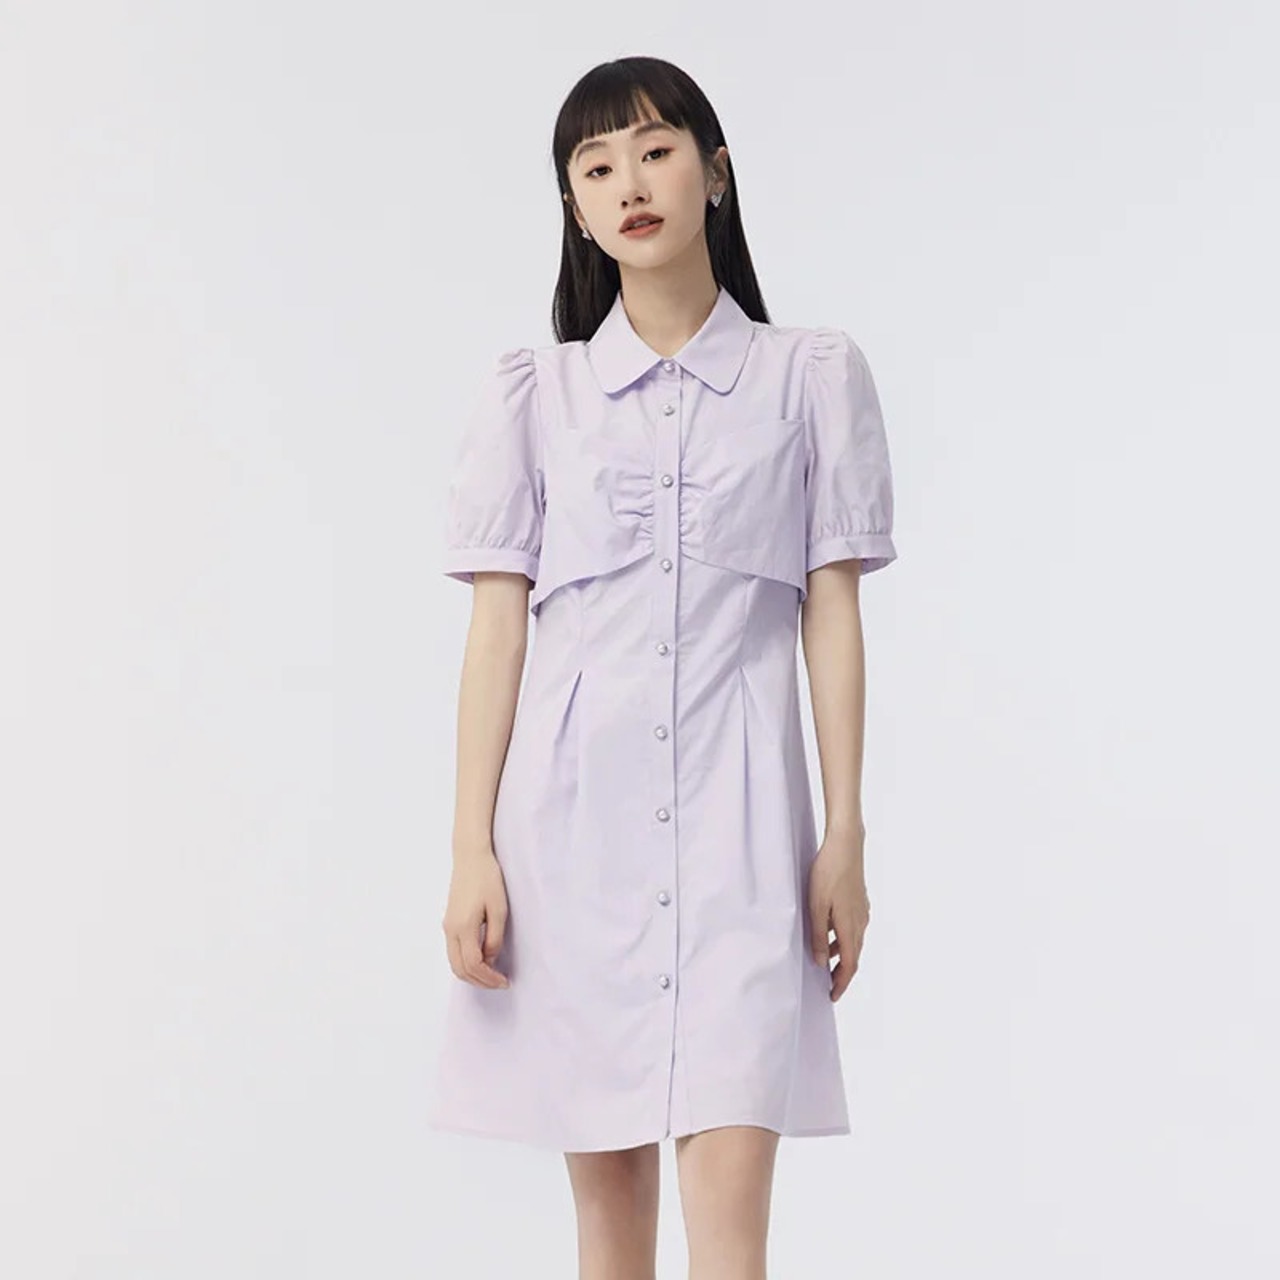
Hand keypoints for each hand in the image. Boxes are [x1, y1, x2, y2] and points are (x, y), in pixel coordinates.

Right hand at [441, 845, 510, 988]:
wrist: (470, 858)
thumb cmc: (487, 879)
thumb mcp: (499, 909)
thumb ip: (494, 937)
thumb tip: (490, 959)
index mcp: (463, 927)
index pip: (474, 965)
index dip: (489, 978)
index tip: (504, 981)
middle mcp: (451, 930)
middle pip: (460, 969)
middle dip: (480, 981)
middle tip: (499, 983)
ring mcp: (447, 927)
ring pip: (454, 962)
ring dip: (472, 974)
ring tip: (492, 975)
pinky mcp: (449, 922)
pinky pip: (454, 952)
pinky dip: (466, 963)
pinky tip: (483, 960)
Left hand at [807, 825, 869, 1001]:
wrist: (846, 846)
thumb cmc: (828, 872)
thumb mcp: (816, 906)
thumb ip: (818, 935)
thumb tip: (820, 962)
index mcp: (850, 926)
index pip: (849, 964)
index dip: (841, 982)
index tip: (832, 996)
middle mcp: (860, 922)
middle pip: (853, 956)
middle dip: (842, 974)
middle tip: (829, 986)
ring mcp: (862, 911)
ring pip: (853, 942)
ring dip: (841, 956)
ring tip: (824, 961)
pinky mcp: (860, 902)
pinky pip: (853, 928)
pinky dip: (843, 939)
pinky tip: (831, 934)